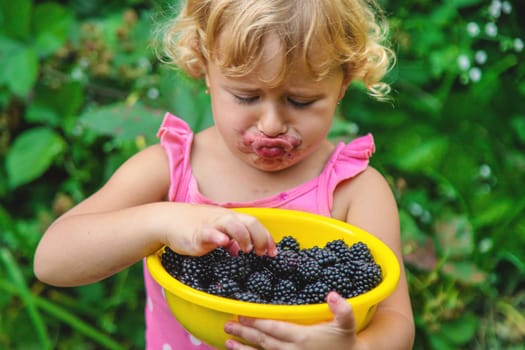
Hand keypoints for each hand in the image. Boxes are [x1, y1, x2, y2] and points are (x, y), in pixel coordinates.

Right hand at [164, 205, 276, 256]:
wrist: (169, 220)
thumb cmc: (195, 227)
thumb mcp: (217, 233)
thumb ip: (230, 240)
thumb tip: (240, 251)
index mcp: (232, 219)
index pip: (255, 224)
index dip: (266, 238)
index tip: (273, 253)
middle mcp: (224, 219)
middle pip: (249, 221)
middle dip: (260, 237)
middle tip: (263, 254)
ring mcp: (211, 224)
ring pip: (232, 223)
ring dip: (243, 236)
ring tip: (246, 250)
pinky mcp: (197, 232)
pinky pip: (209, 232)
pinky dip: (218, 236)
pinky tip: (224, 242)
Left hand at [224, 292, 359, 349]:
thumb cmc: (344, 341)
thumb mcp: (347, 325)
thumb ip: (343, 310)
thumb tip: (332, 295)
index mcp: (302, 338)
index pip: (275, 329)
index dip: (258, 322)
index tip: (243, 315)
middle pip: (264, 341)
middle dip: (245, 333)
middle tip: (228, 325)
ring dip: (243, 349)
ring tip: (227, 342)